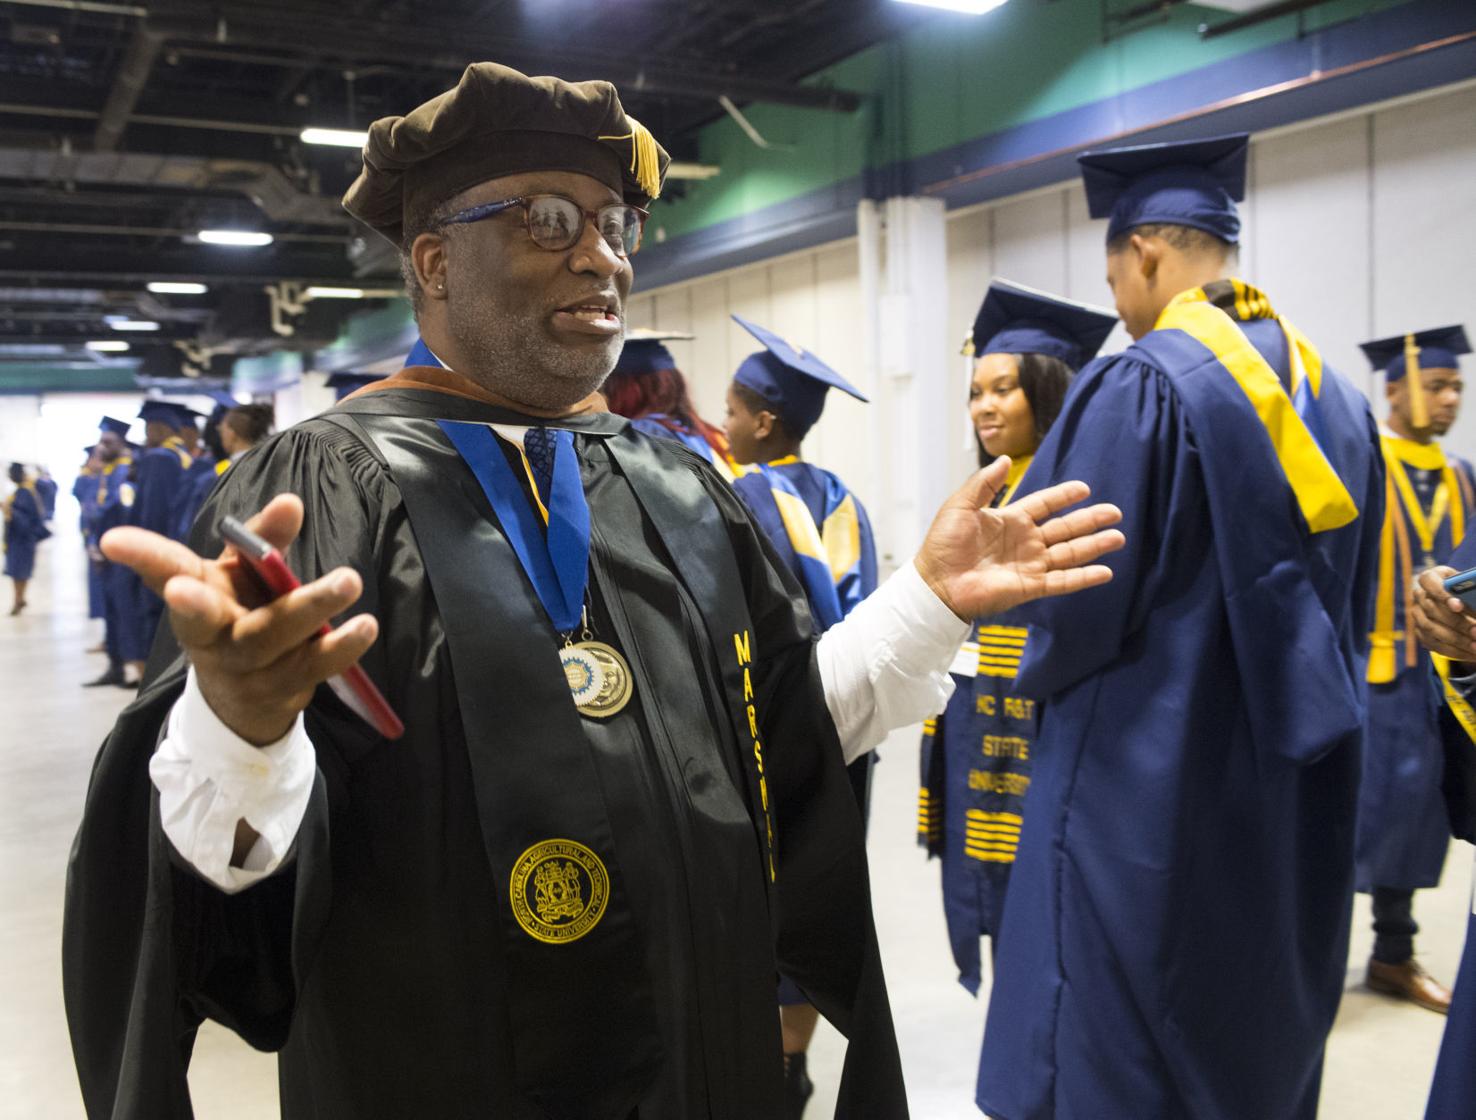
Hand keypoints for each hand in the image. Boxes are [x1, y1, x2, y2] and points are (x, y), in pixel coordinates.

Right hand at [99, 493, 378, 745]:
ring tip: (349, 580)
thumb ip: (264, 540)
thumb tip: (291, 501)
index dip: (142, 556)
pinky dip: (341, 648)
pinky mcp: (282, 691)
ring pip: (273, 642)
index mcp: (195, 599)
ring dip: (311, 610)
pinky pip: (313, 668)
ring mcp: (245, 670)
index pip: (165, 573)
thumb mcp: (242, 576)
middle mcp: (213, 637)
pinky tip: (364, 626)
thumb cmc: (240, 615)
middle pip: (209, 620)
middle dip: (201, 603)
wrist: (246, 698)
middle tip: (200, 584)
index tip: (113, 540)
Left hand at [914, 457, 1124, 620]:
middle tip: (1115, 512)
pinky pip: (1063, 581)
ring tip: (1118, 537)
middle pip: (1064, 529)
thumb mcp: (960, 506)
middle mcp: (1024, 542)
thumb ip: (984, 484)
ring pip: (1069, 553)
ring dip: (1094, 545)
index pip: (1043, 505)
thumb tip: (1004, 458)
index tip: (1084, 489)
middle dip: (1090, 520)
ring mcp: (1029, 565)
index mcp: (1009, 520)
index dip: (1063, 497)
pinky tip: (1106, 571)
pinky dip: (1084, 577)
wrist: (936, 583)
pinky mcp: (1029, 587)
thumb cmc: (942, 545)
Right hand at [1412, 566, 1475, 662]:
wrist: (1457, 602)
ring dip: (1457, 640)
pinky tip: (1472, 654)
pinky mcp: (1420, 633)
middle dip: (1457, 623)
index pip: (1428, 582)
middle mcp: (1419, 596)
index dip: (1441, 594)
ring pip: (1431, 629)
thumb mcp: (1470, 586)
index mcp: (1430, 577)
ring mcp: (1417, 615)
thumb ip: (1472, 593)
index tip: (1458, 606)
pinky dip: (1454, 651)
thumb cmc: (1468, 591)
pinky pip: (1434, 644)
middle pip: (1431, 610)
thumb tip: (1474, 602)